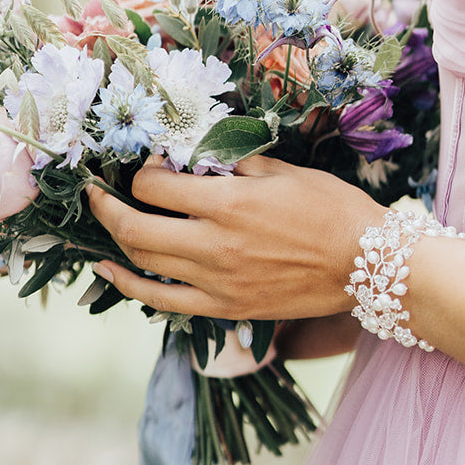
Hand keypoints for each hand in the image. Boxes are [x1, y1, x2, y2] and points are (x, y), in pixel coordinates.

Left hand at [86, 155, 386, 323]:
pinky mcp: (224, 307)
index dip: (142, 171)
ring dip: (114, 238)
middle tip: (95, 191)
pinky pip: (161, 300)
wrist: (369, 265)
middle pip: (135, 226)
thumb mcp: (284, 170)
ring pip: (143, 261)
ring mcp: (217, 281)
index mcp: (229, 202)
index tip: (150, 164)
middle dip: (106, 205)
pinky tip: (109, 269)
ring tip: (106, 220)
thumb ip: (234, 164)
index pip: (155, 186)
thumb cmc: (333, 210)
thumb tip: (196, 157)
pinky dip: (128, 284)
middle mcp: (215, 244)